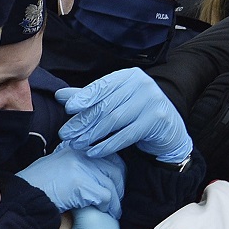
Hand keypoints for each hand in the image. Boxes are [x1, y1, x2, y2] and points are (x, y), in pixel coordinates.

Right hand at [16, 143, 125, 217]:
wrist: (23, 196)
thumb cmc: (36, 185)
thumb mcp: (55, 164)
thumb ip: (75, 163)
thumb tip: (94, 169)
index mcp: (75, 147)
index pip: (107, 155)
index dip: (116, 172)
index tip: (116, 185)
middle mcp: (79, 153)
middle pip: (114, 168)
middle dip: (119, 187)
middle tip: (118, 202)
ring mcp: (80, 167)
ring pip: (111, 184)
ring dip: (115, 201)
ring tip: (114, 212)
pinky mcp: (80, 183)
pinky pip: (104, 196)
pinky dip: (107, 207)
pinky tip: (104, 213)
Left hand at [57, 68, 192, 163]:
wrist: (168, 130)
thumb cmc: (137, 113)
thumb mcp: (114, 101)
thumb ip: (89, 98)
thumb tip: (60, 95)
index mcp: (129, 76)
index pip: (102, 86)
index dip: (84, 97)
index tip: (68, 109)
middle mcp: (142, 84)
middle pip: (106, 104)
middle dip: (84, 121)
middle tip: (66, 133)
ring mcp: (151, 101)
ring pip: (114, 120)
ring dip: (92, 134)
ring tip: (77, 144)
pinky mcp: (157, 120)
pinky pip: (126, 135)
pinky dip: (108, 145)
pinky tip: (94, 152)